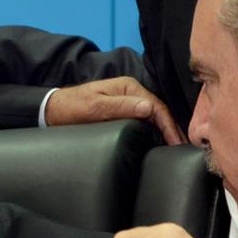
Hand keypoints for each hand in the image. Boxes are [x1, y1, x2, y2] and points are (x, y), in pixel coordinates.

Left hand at [45, 77, 183, 144]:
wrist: (53, 110)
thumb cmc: (71, 108)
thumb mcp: (94, 108)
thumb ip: (120, 107)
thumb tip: (148, 108)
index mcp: (128, 87)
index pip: (157, 106)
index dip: (169, 125)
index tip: (177, 143)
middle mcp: (131, 92)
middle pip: (159, 111)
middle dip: (173, 129)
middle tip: (184, 149)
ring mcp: (127, 101)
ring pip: (154, 116)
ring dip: (166, 131)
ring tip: (177, 148)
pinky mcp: (123, 111)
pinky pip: (145, 120)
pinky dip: (155, 131)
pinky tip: (160, 143)